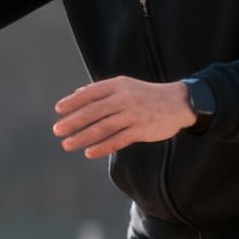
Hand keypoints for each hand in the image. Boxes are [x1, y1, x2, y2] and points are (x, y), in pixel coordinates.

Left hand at [53, 78, 196, 158]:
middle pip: (94, 111)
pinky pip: (118, 139)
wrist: (180, 102)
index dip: (74, 101)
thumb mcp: (126, 86)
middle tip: (57, 130)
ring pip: (104, 127)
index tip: (58, 110)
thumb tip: (76, 93)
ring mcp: (134, 114)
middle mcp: (125, 98)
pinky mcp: (142, 129)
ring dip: (83, 137)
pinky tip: (89, 153)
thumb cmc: (147, 95)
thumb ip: (101, 90)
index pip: (92, 92)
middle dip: (74, 121)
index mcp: (119, 86)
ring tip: (67, 144)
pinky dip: (103, 147)